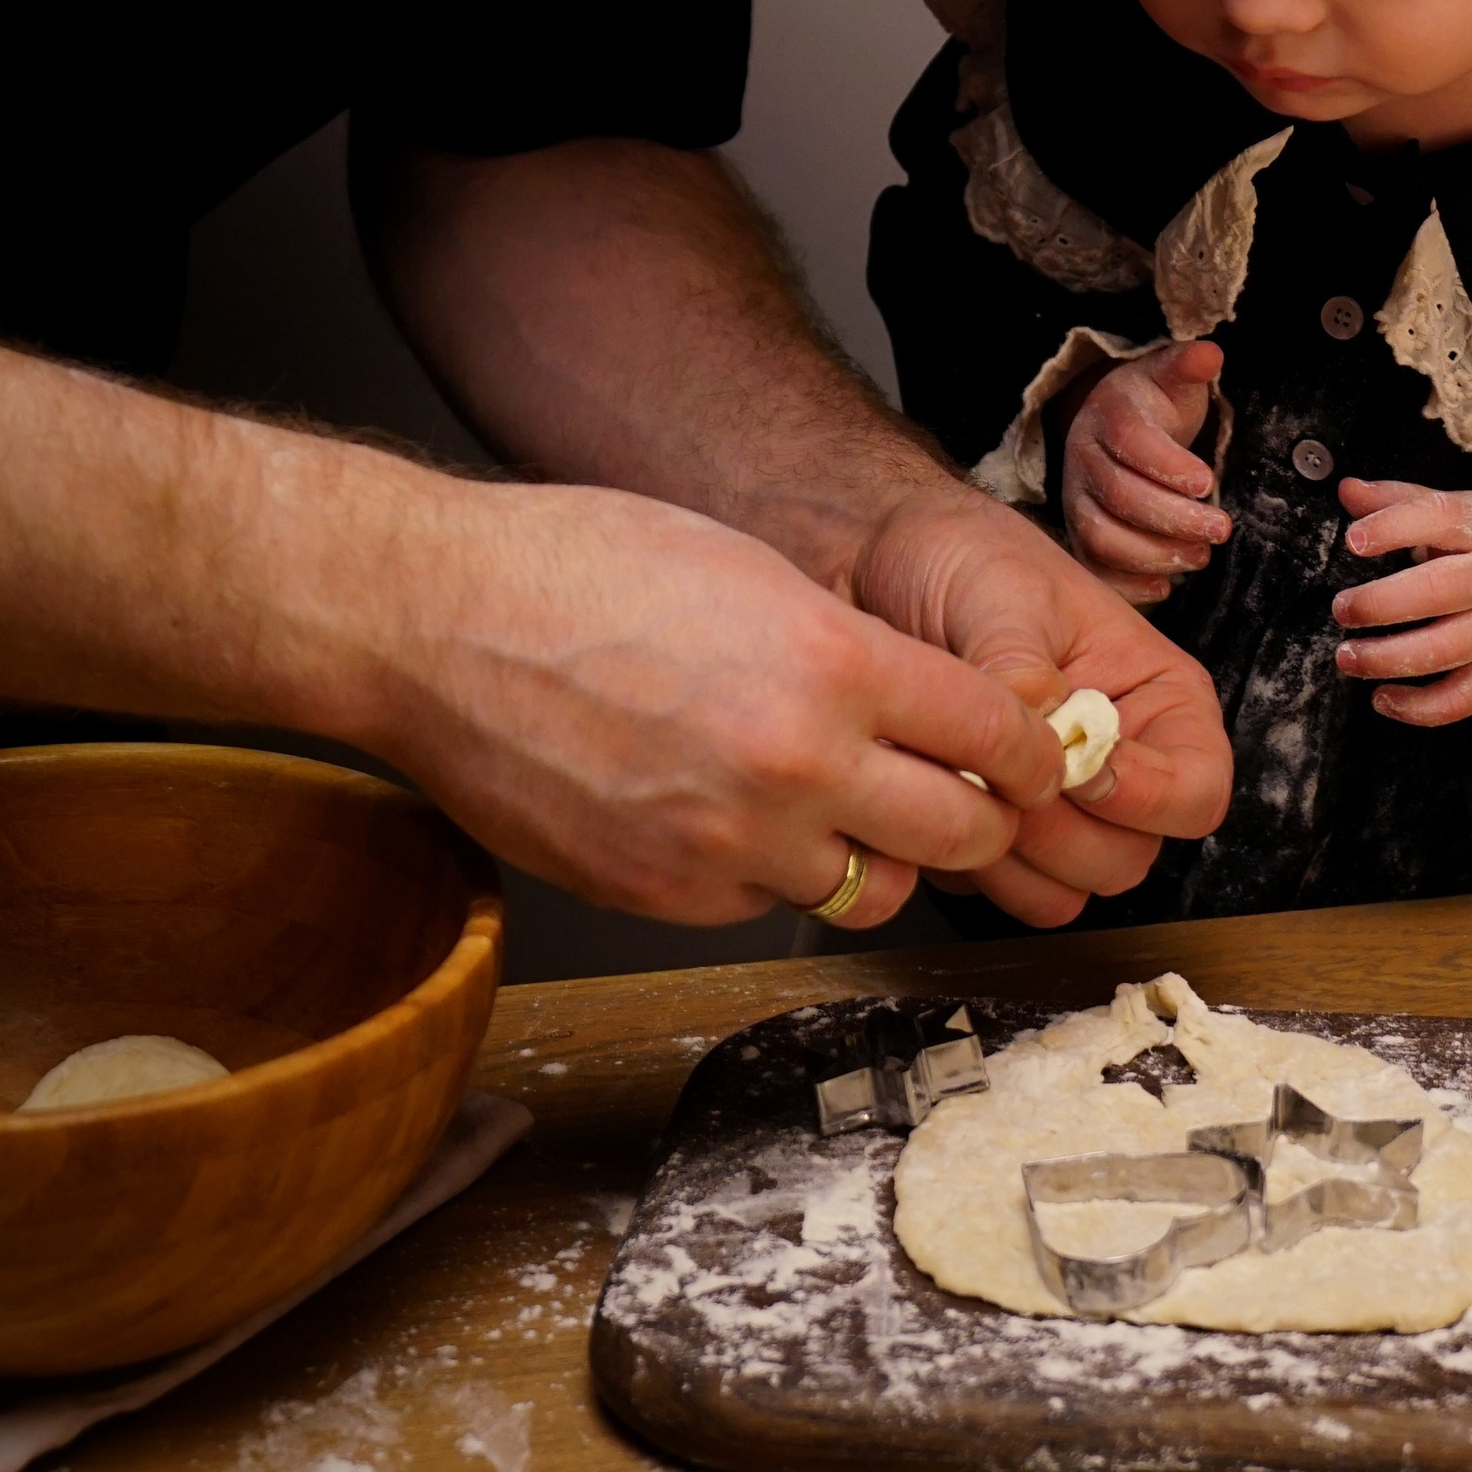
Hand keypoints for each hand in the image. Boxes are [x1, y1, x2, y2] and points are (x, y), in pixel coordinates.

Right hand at [385, 479, 1068, 933]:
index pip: (998, 731)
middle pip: (964, 834)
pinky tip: (734, 818)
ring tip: (845, 815)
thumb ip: (847, 648)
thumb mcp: (752, 570)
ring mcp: (731, 843)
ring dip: (881, 860)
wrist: (436, 625)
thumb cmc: (581, 567)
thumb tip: (921, 703)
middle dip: (982, 819)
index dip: (1030, 748)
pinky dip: (773, 873)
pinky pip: (768, 904)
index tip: (1034, 753)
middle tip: (969, 800)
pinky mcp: (669, 895)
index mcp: (834, 662)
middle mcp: (798, 764)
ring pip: (876, 892)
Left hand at [852, 478, 1231, 927]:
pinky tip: (926, 794)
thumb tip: (1038, 744)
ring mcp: (1060, 810)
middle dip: (1061, 834)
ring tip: (955, 783)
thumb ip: (1024, 670)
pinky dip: (962, 862)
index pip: (1198, 792)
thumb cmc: (962, 560)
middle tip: (996, 780)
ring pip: (1067, 891)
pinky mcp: (997, 835)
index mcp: (1159, 699)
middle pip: (1129, 858)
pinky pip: (998, 892)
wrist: (878, 565)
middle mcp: (1123, 766)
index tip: (1074, 767)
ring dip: (1010, 860)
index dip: (1145, 798)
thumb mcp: (1001, 594)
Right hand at [1059, 340, 1230, 606]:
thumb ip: (1189, 365)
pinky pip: (1092, 569)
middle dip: (1173, 519)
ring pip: (1100, 537)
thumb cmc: (1153, 405)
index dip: (1169, 465)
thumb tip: (1210, 353)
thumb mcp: (1170, 377)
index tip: (1209, 482)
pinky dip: (1126, 585)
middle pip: (1119, 497)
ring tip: (1200, 557)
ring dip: (1154, 556)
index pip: (1130, 442)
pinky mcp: (1079, 536)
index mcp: (1107, 416)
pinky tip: (1164, 588)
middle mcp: (1082, 460)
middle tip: (1220, 529)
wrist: (1116, 425)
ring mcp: (1076, 502)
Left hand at [1328, 476, 1471, 727]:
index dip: (1391, 528)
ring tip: (1347, 656)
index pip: (1437, 519)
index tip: (1354, 541)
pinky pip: (1460, 700)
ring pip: (1441, 652)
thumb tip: (1346, 490)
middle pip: (1434, 593)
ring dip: (1385, 659)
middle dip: (1377, 604)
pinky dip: (1417, 708)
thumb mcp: (1458, 508)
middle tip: (1342, 609)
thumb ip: (1399, 500)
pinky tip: (1382, 698)